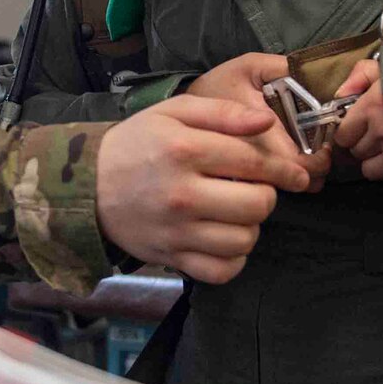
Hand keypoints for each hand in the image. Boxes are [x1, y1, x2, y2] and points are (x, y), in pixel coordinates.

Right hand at [95, 95, 310, 284]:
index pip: (254, 162)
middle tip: (253, 189)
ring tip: (236, 212)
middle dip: (266, 196)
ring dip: (250, 226)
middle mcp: (182, 194)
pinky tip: (225, 239)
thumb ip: (222, 113)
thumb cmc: (137, 143)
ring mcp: (176, 231)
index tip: (295, 175)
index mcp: (184, 150)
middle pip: (257, 205)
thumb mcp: (174, 112)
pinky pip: (223, 271)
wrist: (86, 185)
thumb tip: (266, 122)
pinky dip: (233, 259)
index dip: (284, 169)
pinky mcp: (171, 258)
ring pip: (244, 240)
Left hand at [330, 58, 382, 182]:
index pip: (343, 134)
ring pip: (372, 170)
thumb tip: (340, 95)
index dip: (350, 131)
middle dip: (364, 144)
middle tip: (379, 134)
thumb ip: (361, 75)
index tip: (359, 126)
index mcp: (373, 107)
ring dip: (378, 161)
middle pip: (357, 153)